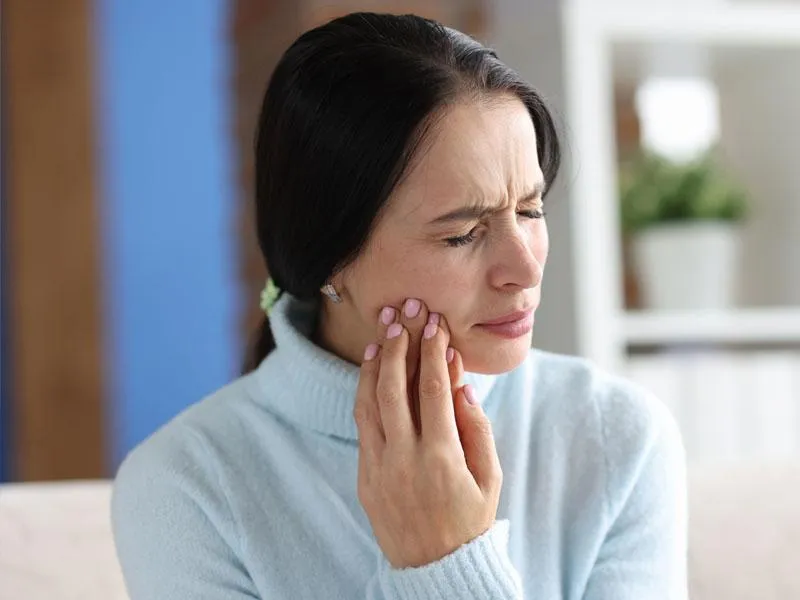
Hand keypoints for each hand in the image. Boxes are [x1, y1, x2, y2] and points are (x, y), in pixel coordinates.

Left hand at [354, 298, 502, 568]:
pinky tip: (370, 371)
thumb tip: (460, 385)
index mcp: (441, 458)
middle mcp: (404, 458)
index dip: (432, 352)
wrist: (435, 570)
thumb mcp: (489, 478)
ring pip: (369, 402)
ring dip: (374, 363)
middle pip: (394, 388)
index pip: (434, 390)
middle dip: (398, 345)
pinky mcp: (364, 476)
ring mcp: (379, 467)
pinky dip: (364, 393)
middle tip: (403, 315)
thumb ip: (476, 429)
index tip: (434, 324)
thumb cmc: (470, 522)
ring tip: (381, 333)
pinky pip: (362, 424)